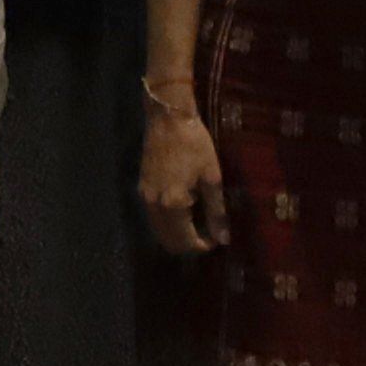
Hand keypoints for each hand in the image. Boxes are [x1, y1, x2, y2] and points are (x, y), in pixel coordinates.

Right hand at [137, 97, 227, 256]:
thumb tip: (224, 239)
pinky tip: (183, 210)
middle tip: (208, 235)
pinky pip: (153, 217)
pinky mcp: (142, 188)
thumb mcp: (211, 177)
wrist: (168, 119)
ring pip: (158, 231)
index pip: (186, 241)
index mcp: (174, 204)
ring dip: (177, 235)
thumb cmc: (195, 144)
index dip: (203, 246)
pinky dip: (167, 223)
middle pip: (168, 241)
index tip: (218, 239)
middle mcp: (155, 206)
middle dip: (188, 244)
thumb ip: (216, 211)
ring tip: (198, 224)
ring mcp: (145, 197)